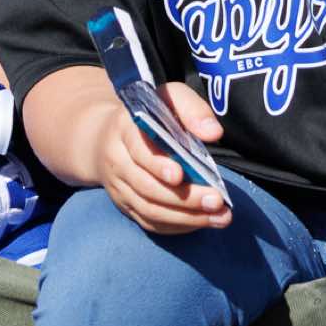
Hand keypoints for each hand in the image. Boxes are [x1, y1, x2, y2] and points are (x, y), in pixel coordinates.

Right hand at [91, 84, 231, 234]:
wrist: (107, 138)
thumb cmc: (148, 116)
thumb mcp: (167, 98)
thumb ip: (191, 108)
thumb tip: (213, 133)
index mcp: (124, 130)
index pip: (138, 150)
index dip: (157, 164)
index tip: (180, 175)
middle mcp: (117, 162)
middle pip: (147, 187)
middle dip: (184, 198)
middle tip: (216, 201)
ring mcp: (119, 188)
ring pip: (149, 210)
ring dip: (186, 218)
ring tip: (219, 217)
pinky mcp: (126, 206)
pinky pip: (149, 223)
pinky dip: (176, 226)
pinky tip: (202, 222)